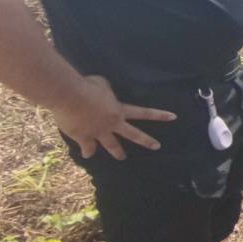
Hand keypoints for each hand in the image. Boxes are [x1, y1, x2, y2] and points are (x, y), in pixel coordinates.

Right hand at [54, 75, 175, 160]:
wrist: (69, 96)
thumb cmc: (87, 86)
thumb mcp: (102, 84)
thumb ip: (106, 91)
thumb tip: (103, 92)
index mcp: (120, 110)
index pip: (144, 112)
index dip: (159, 115)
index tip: (173, 117)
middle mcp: (113, 123)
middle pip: (134, 135)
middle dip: (146, 141)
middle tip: (157, 146)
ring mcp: (99, 132)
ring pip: (112, 146)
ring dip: (118, 152)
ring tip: (122, 157)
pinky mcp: (84, 138)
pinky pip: (88, 148)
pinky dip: (87, 152)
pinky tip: (87, 155)